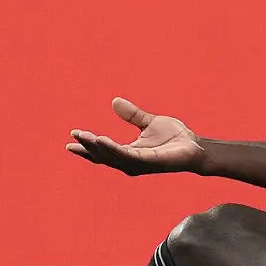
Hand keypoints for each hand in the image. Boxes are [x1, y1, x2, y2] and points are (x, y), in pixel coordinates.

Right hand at [67, 97, 203, 175]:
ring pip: (112, 157)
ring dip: (97, 148)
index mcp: (129, 153)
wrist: (194, 146)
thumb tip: (114, 101)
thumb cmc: (174, 138)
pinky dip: (114, 149)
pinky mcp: (148, 162)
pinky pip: (127, 156)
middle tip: (74, 137)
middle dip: (87, 147)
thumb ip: (132, 114)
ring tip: (85, 137)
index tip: (71, 139)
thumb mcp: (149, 122)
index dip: (86, 147)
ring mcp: (138, 164)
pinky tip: (103, 141)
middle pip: (103, 156)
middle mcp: (130, 161)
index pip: (103, 151)